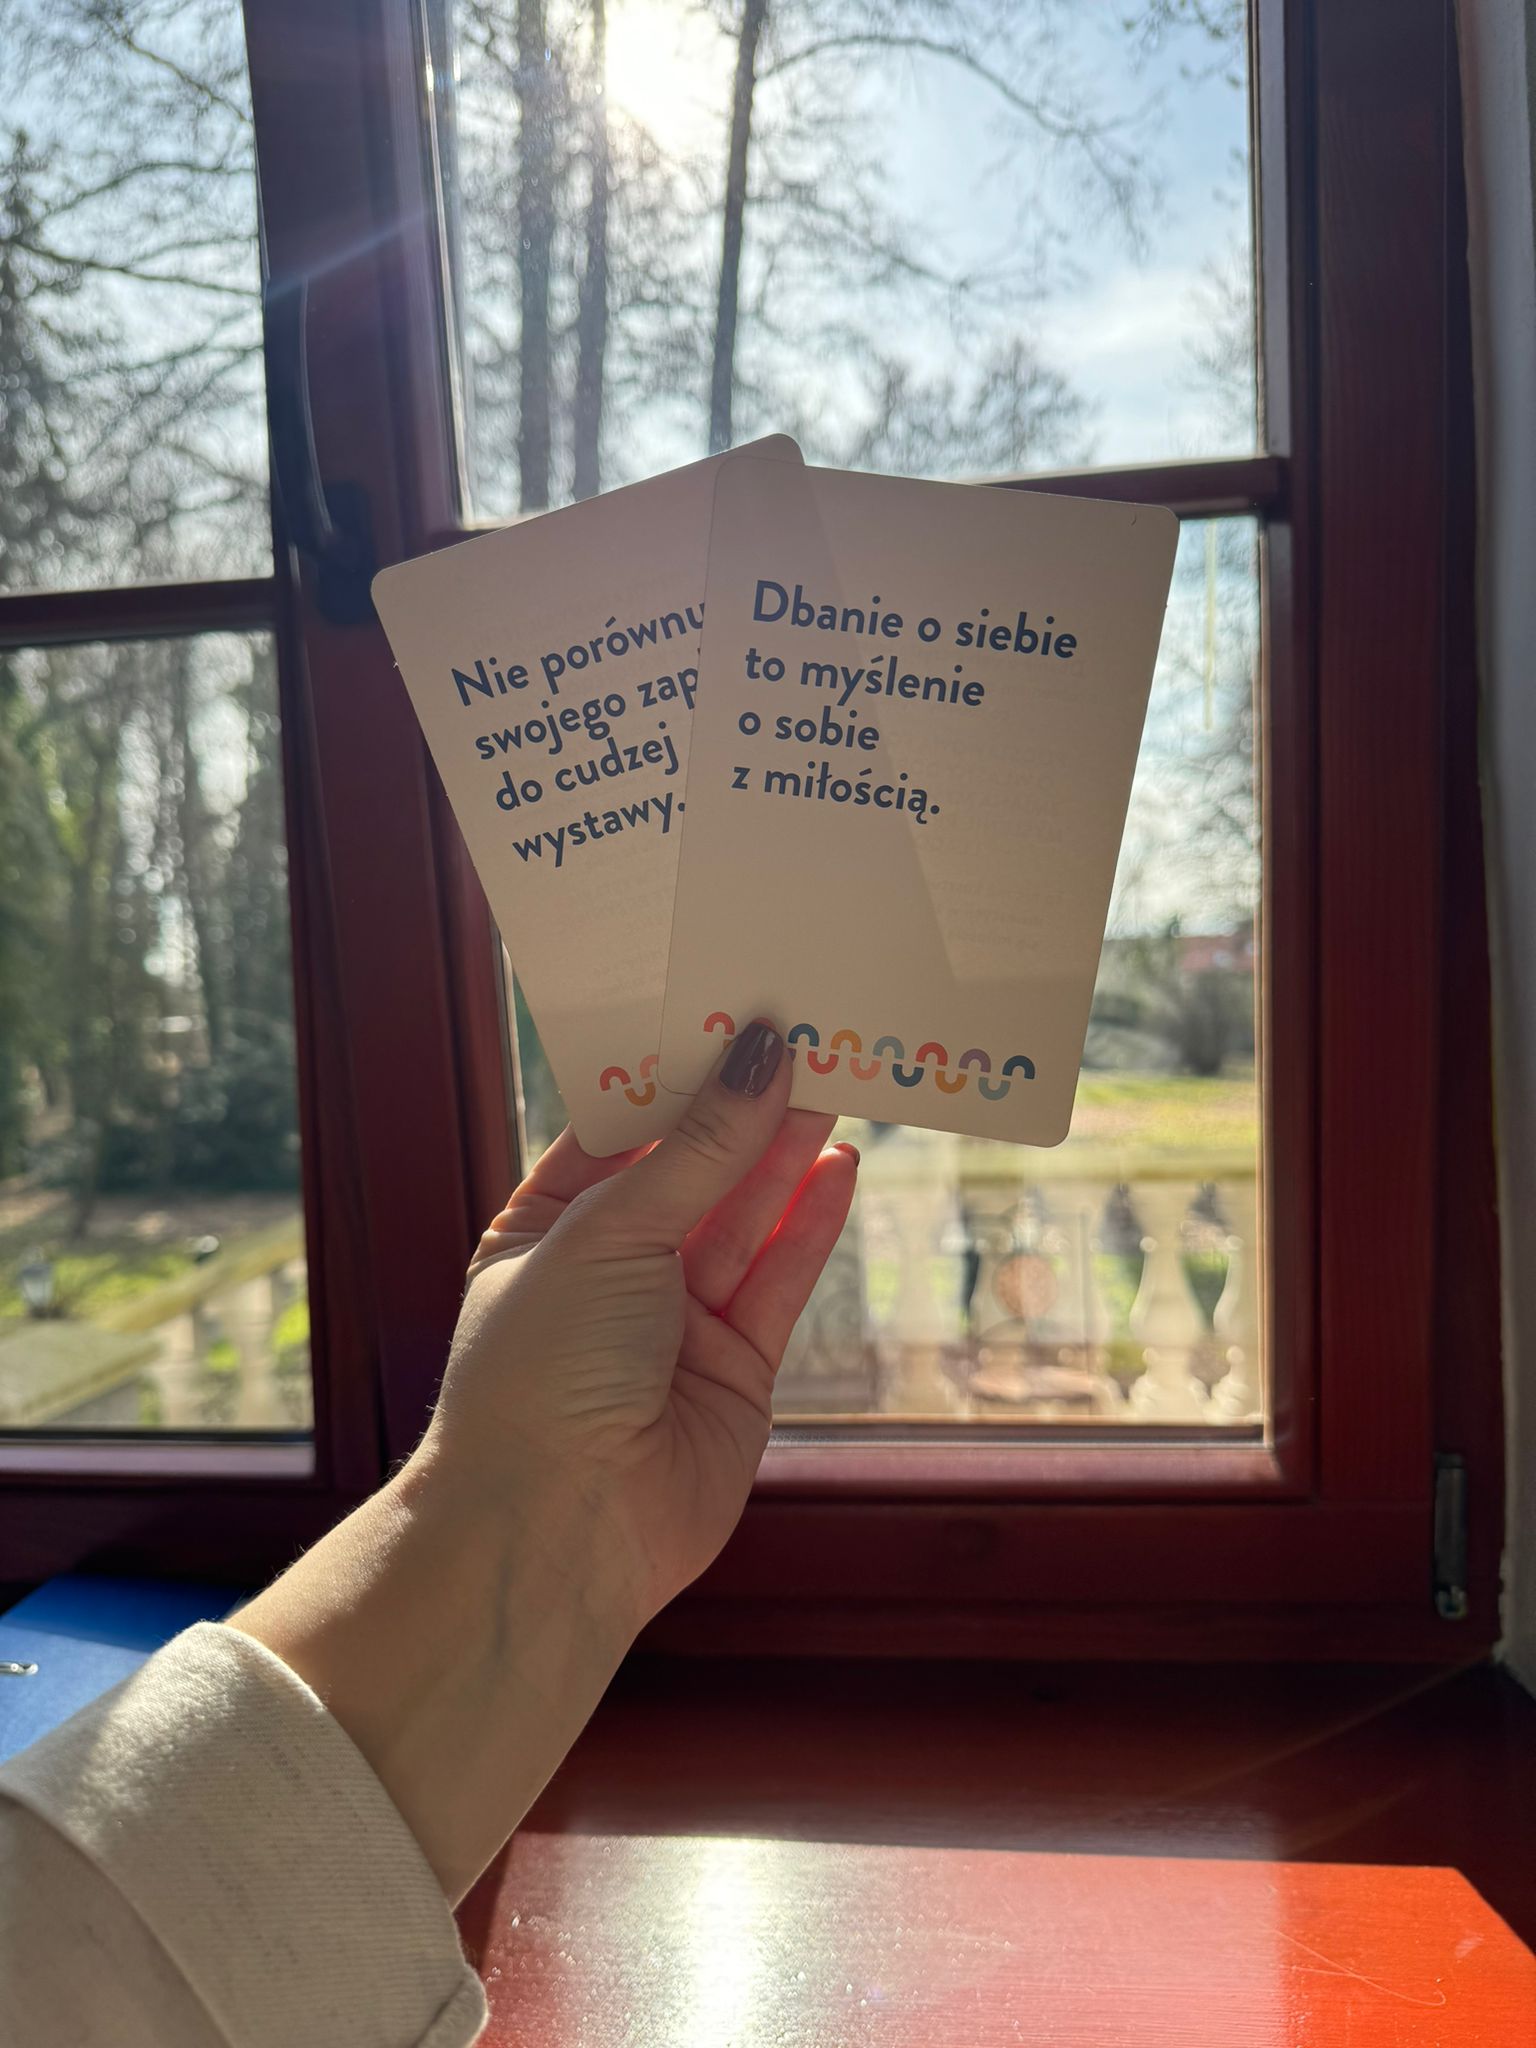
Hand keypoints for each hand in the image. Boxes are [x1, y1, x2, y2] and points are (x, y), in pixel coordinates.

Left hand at [233, 1020, 856, 1899]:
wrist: (559, 1531)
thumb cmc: (545, 1371)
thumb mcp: (609, 1235)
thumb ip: (699, 1151)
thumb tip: (758, 1054)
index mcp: (542, 1226)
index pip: (616, 1130)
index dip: (672, 1073)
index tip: (726, 1008)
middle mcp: (608, 1268)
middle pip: (690, 1169)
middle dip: (740, 1106)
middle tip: (802, 1031)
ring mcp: (674, 1320)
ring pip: (742, 1217)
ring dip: (784, 1153)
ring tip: (835, 1078)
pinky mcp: (736, 1368)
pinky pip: (779, 1278)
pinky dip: (809, 1224)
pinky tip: (840, 1165)